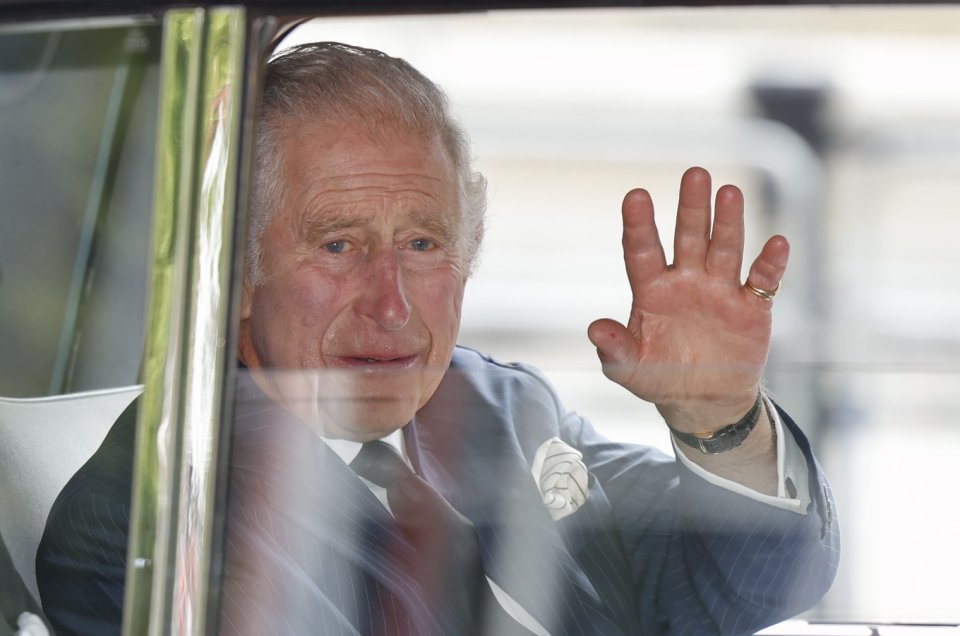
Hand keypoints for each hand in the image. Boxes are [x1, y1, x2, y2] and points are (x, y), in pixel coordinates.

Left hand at [587, 167, 787, 433]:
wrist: (702, 401)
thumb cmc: (658, 377)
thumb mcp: (628, 370)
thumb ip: (614, 349)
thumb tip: (595, 329)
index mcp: (652, 290)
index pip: (642, 251)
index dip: (639, 224)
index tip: (636, 195)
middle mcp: (686, 281)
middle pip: (688, 237)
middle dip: (691, 207)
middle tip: (694, 174)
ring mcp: (720, 290)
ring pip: (725, 248)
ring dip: (728, 222)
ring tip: (729, 192)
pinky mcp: (751, 307)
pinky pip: (763, 280)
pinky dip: (771, 263)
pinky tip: (776, 243)